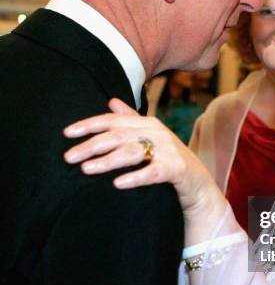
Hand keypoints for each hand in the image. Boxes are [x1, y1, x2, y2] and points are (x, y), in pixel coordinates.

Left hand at [64, 98, 226, 242]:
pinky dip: (135, 177)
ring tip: (86, 169)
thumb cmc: (169, 160)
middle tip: (69, 157)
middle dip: (91, 145)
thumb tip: (111, 101)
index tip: (67, 133)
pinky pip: (153, 172)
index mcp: (147, 123)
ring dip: (107, 161)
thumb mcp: (151, 137)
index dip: (89, 125)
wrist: (198, 183)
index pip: (113, 121)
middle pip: (118, 136)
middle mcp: (157, 133)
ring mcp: (168, 150)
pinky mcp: (176, 169)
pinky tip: (118, 184)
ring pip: (132, 152)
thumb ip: (131, 120)